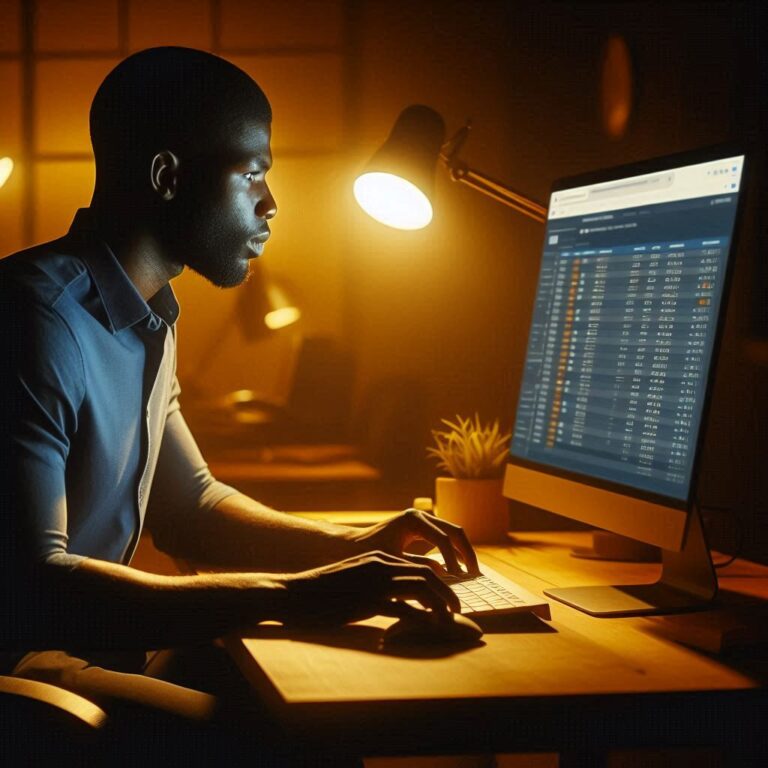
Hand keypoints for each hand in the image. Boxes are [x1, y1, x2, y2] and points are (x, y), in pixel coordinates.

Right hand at [276, 550, 460, 627]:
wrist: (295, 593)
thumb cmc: (323, 590)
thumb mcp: (355, 577)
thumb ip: (378, 581)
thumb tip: (401, 596)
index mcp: (379, 558)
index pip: (421, 566)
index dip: (440, 583)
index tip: (448, 599)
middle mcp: (381, 565)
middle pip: (427, 574)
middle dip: (448, 593)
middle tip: (457, 611)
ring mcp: (375, 582)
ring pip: (421, 588)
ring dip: (440, 605)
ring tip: (448, 621)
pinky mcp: (367, 601)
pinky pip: (404, 609)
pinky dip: (421, 618)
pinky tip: (428, 629)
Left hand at [348, 509, 478, 576]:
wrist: (350, 546)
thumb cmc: (367, 554)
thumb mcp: (393, 564)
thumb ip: (418, 569)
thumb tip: (444, 577)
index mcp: (413, 520)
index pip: (442, 539)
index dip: (453, 560)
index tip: (459, 579)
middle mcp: (420, 516)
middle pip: (454, 531)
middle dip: (466, 552)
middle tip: (475, 574)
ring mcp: (421, 520)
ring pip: (452, 533)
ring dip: (462, 552)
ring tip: (472, 572)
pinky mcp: (420, 528)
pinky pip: (444, 538)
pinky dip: (453, 552)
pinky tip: (458, 569)